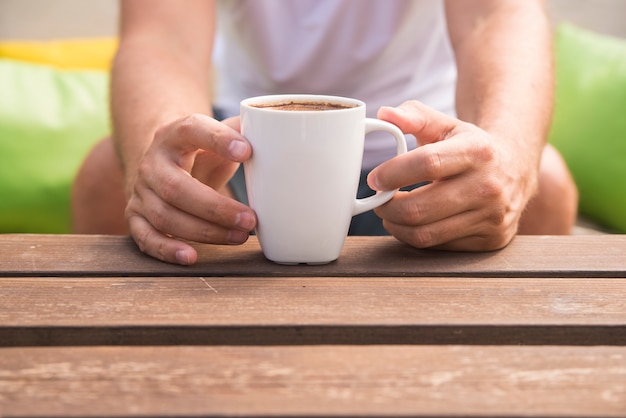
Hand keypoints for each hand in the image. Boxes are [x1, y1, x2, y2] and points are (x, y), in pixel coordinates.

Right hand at [125, 114, 256, 264]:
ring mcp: (141, 192)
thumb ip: (243, 129)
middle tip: (251, 219)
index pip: (191, 130)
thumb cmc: (202, 151)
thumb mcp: (218, 135)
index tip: (247, 152)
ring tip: (240, 236)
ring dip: (204, 231)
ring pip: (165, 216)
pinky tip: (192, 257)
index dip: (217, 140)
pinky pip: (145, 238)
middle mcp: (152, 163)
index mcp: (174, 135)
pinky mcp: (135, 217)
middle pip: (176, 187)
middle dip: (216, 208)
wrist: (163, 162)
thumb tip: (275, 125)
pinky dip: (166, 250)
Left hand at [368, 101, 536, 250]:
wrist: (515, 171)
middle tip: (378, 200)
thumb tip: (385, 114)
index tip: (374, 179)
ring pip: (425, 234)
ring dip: (396, 226)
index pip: (426, 164)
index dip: (392, 174)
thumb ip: (414, 116)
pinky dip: (416, 237)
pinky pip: (438, 246)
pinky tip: (414, 223)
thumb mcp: (446, 125)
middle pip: (419, 208)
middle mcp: (488, 186)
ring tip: (390, 213)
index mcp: (477, 151)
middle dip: (387, 207)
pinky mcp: (490, 241)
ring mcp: (492, 217)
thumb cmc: (470, 147)